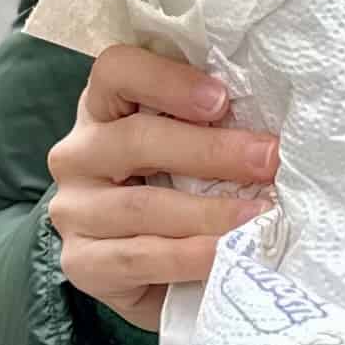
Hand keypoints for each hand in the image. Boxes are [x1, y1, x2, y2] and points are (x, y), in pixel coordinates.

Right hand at [46, 44, 278, 331]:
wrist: (147, 274)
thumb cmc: (175, 194)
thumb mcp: (184, 152)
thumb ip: (206, 129)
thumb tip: (270, 129)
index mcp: (101, 109)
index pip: (116, 71)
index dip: (168, 81)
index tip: (222, 99)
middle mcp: (77, 154)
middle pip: (136, 139)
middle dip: (211, 150)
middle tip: (268, 160)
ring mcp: (73, 210)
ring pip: (142, 206)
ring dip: (210, 211)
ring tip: (260, 215)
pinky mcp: (81, 263)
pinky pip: (139, 257)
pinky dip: (190, 256)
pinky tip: (227, 254)